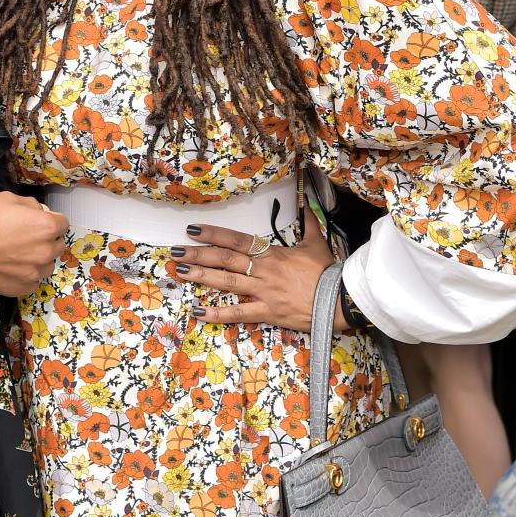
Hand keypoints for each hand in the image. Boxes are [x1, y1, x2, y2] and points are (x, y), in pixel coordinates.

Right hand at [0, 192, 67, 296]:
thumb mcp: (7, 199)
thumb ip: (30, 205)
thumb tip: (39, 211)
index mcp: (46, 226)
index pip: (63, 223)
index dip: (51, 220)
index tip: (40, 222)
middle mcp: (45, 251)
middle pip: (58, 245)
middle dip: (47, 240)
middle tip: (26, 237)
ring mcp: (34, 272)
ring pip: (47, 265)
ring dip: (38, 259)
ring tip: (17, 254)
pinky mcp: (22, 288)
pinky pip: (33, 281)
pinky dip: (26, 275)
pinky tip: (10, 268)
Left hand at [170, 209, 346, 330]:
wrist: (341, 299)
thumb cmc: (327, 272)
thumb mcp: (316, 243)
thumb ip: (308, 222)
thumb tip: (306, 202)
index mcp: (272, 252)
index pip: (237, 239)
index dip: (213, 233)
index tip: (192, 229)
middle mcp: (263, 269)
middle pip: (225, 258)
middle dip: (198, 253)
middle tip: (175, 250)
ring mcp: (264, 291)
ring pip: (227, 282)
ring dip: (202, 276)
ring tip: (180, 271)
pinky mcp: (267, 312)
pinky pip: (239, 313)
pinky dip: (217, 314)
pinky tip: (198, 312)